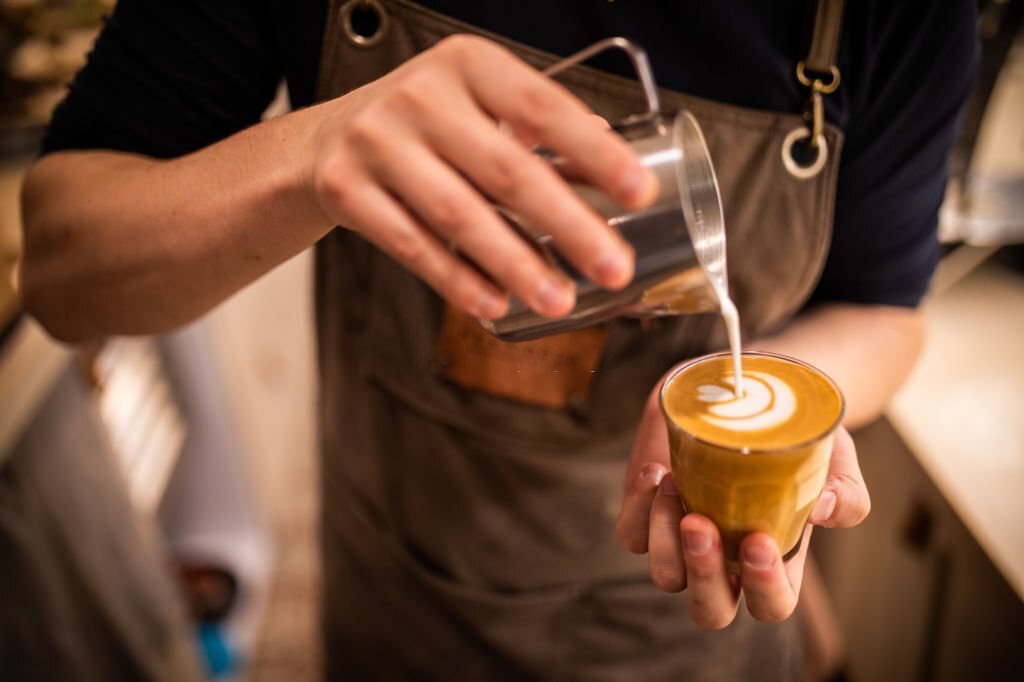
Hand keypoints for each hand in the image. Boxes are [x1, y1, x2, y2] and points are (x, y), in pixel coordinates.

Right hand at [307, 35, 657, 319]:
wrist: (325, 138)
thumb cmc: (424, 124)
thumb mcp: (478, 105)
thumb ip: (538, 133)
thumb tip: (614, 165)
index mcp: (468, 65)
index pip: (543, 107)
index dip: (595, 152)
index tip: (640, 193)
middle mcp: (421, 96)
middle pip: (507, 169)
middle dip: (568, 225)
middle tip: (613, 268)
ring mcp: (378, 142)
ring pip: (459, 214)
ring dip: (516, 263)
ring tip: (559, 300)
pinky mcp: (347, 190)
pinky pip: (412, 245)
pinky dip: (458, 280)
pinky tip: (495, 305)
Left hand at [616, 380, 870, 628]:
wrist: (744, 391)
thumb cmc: (793, 435)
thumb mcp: (832, 456)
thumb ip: (845, 492)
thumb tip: (824, 511)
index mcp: (775, 561)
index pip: (772, 605)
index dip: (765, 588)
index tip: (758, 540)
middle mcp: (726, 561)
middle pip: (711, 610)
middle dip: (703, 575)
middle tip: (700, 524)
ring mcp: (684, 541)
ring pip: (666, 576)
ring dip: (664, 538)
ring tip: (675, 484)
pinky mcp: (649, 515)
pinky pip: (633, 535)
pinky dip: (638, 508)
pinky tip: (656, 472)